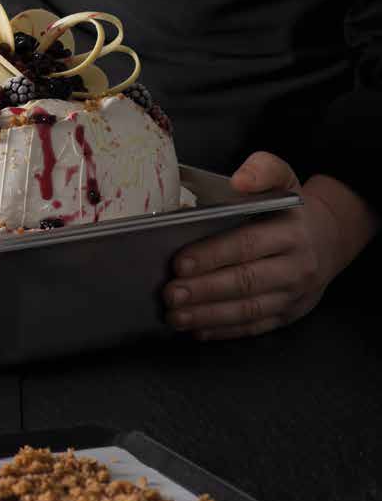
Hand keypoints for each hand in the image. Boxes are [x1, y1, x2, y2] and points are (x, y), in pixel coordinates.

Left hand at [163, 151, 379, 340]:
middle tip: (170, 294)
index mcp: (290, 231)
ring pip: (249, 309)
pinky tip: (198, 329)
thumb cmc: (291, 209)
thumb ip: (261, 170)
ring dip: (209, 315)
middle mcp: (296, 266)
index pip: (247, 244)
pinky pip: (255, 326)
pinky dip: (225, 330)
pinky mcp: (288, 314)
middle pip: (246, 281)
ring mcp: (293, 294)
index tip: (179, 263)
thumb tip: (239, 181)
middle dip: (204, 290)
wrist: (329, 239)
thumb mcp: (283, 177)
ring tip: (176, 316)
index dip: (213, 255)